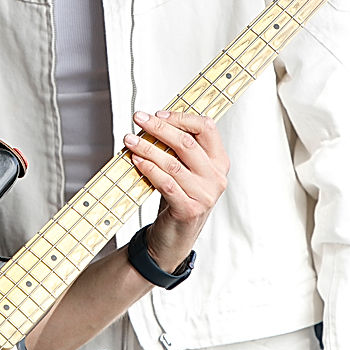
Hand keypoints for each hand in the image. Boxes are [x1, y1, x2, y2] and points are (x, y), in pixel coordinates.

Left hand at [121, 110, 228, 270]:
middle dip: (159, 127)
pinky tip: (136, 161)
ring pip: (173, 163)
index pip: (206, 128)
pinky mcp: (189, 209)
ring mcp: (205, 195)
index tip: (158, 113)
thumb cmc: (179, 197)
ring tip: (130, 140)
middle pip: (187, 143)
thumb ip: (179, 148)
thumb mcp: (186, 170)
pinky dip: (149, 169)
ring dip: (147, 148)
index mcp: (219, 161)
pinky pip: (166, 183)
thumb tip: (155, 120)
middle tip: (138, 119)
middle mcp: (216, 177)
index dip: (181, 117)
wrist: (176, 236)